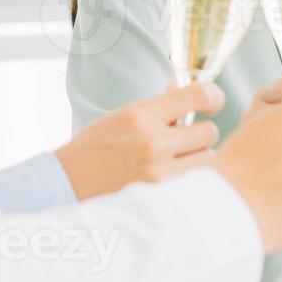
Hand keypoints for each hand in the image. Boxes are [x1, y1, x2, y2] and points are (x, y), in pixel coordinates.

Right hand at [55, 80, 224, 200]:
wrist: (68, 182)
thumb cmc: (97, 146)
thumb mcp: (126, 115)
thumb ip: (161, 104)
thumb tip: (188, 85)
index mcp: (142, 115)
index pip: (199, 95)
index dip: (214, 96)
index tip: (212, 102)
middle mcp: (153, 142)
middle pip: (209, 131)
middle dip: (201, 132)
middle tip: (186, 137)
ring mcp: (158, 172)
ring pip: (208, 158)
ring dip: (198, 156)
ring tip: (177, 158)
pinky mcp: (161, 195)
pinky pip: (196, 181)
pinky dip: (191, 177)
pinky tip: (175, 175)